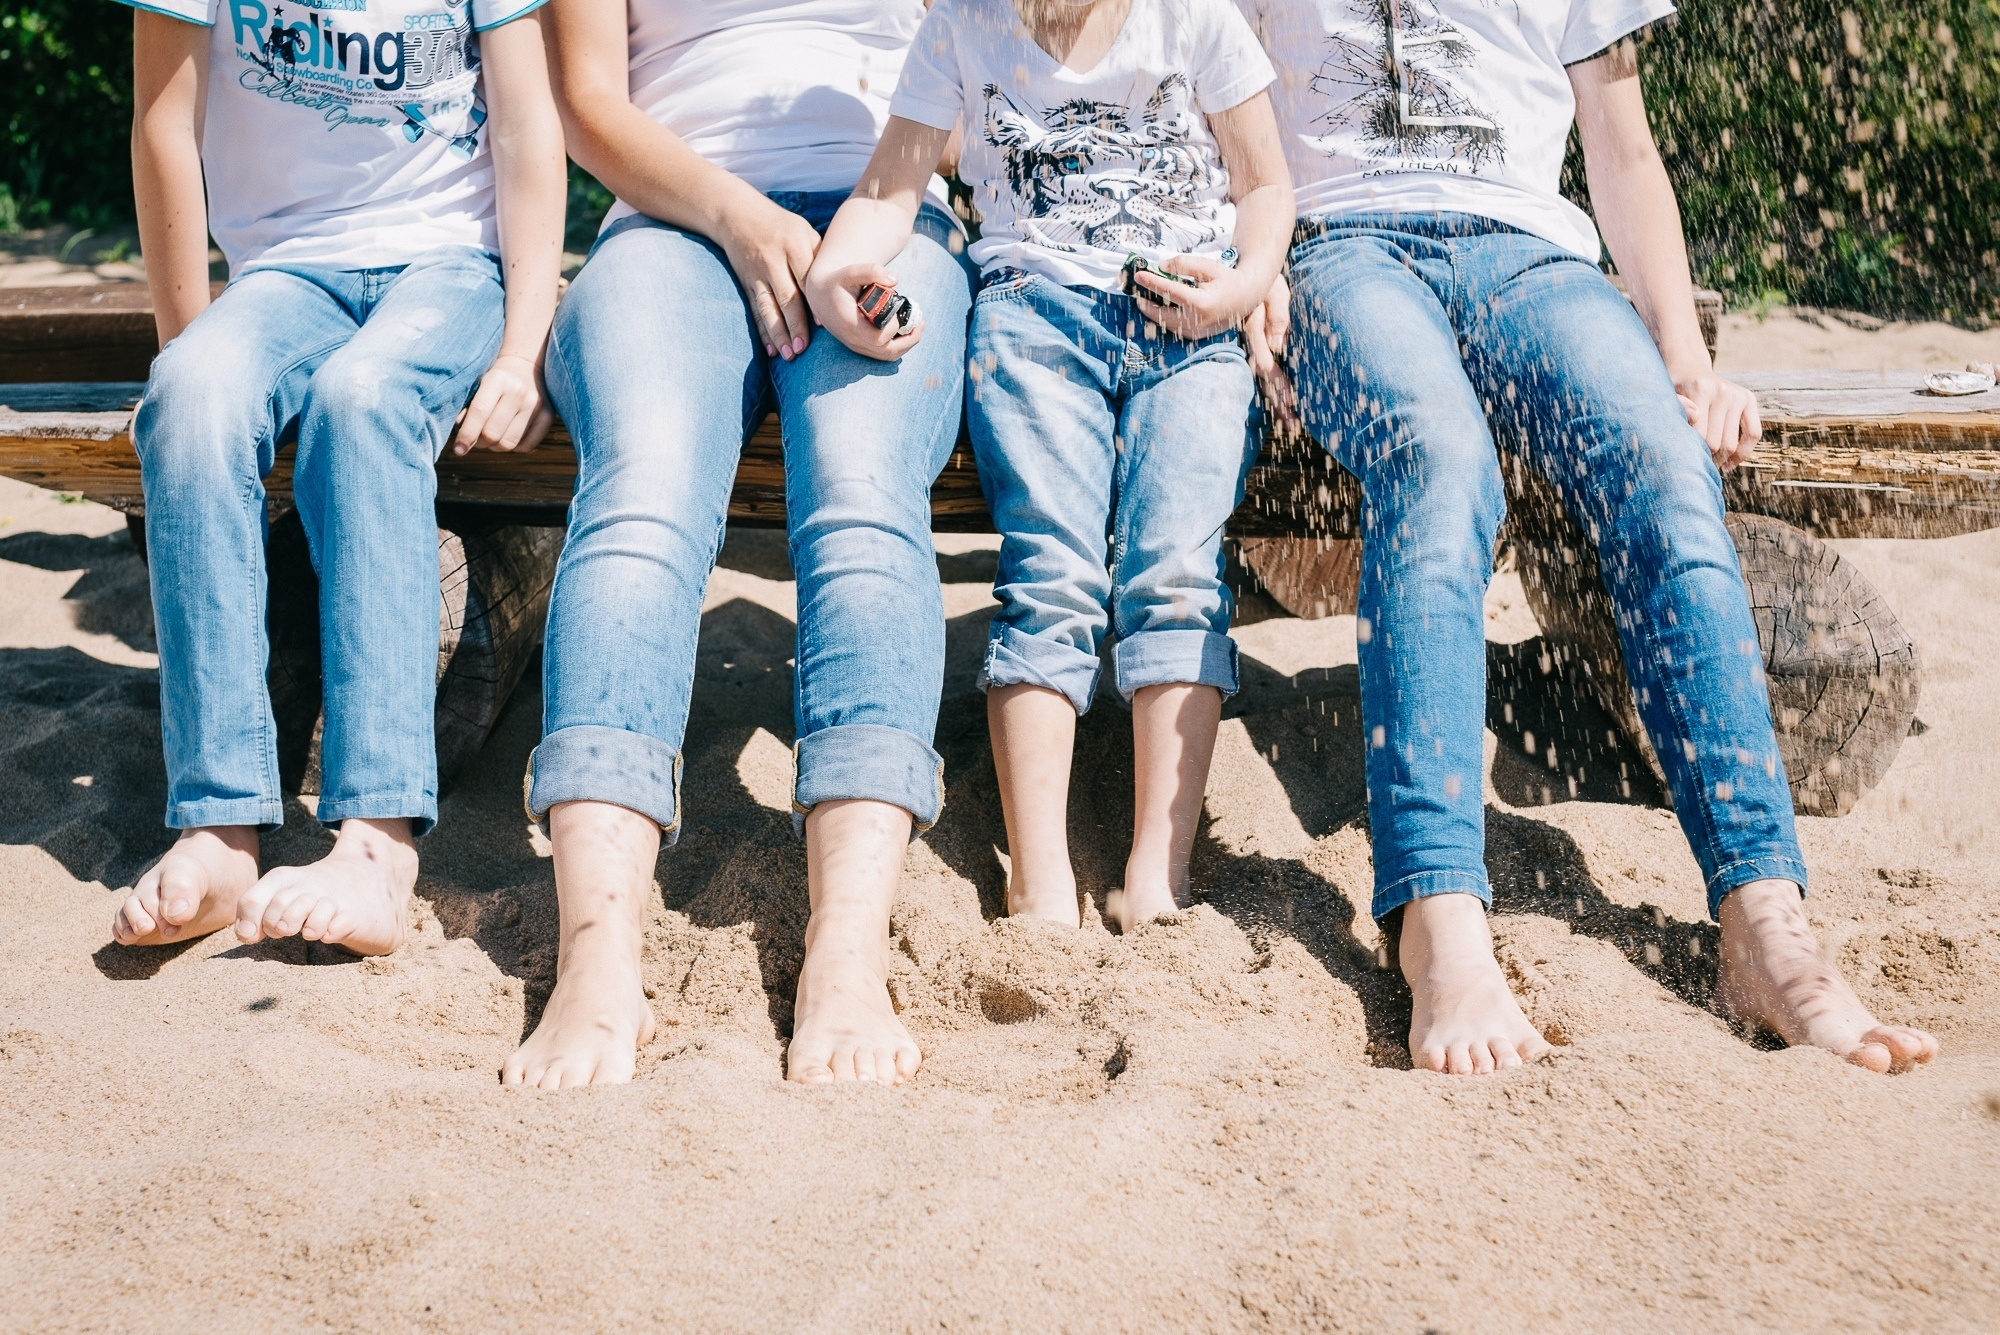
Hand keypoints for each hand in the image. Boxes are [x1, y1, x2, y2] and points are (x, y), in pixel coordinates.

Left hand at [452, 352, 552, 455]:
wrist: (526, 366)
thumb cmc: (494, 380)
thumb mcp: (477, 385)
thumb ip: (466, 408)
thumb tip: (462, 439)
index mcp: (498, 378)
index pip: (479, 412)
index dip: (467, 434)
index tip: (459, 449)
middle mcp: (519, 391)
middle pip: (493, 433)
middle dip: (479, 442)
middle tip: (475, 438)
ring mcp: (536, 404)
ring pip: (508, 443)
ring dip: (495, 446)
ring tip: (492, 436)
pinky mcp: (548, 416)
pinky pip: (525, 446)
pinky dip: (513, 447)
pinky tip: (508, 434)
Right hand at [714, 191, 822, 360]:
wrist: (738, 214)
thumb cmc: (781, 226)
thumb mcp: (804, 232)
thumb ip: (819, 258)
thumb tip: (843, 286)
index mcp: (793, 245)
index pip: (806, 278)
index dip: (814, 303)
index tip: (824, 325)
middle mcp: (774, 260)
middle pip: (786, 297)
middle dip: (795, 325)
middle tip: (804, 349)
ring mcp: (758, 273)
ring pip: (768, 307)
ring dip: (778, 333)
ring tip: (788, 354)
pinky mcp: (746, 282)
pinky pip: (756, 310)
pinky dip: (763, 332)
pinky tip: (770, 350)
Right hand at [801, 263, 923, 361]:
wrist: (821, 295)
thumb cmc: (838, 281)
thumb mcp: (850, 271)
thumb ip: (871, 271)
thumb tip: (894, 281)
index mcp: (850, 324)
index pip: (879, 338)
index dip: (894, 328)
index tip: (899, 312)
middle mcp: (853, 340)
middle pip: (887, 352)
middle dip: (909, 340)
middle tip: (921, 323)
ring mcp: (857, 346)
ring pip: (887, 356)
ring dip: (906, 345)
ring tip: (917, 328)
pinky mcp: (860, 347)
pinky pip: (883, 354)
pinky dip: (898, 347)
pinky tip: (906, 333)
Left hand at [1130, 253, 1261, 340]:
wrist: (1247, 296)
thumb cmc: (1227, 279)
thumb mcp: (1207, 266)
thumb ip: (1183, 264)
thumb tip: (1161, 266)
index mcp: (1201, 303)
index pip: (1169, 291)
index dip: (1151, 282)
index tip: (1138, 276)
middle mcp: (1198, 321)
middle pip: (1162, 314)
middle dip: (1146, 304)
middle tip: (1137, 293)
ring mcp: (1198, 331)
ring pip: (1167, 325)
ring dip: (1154, 313)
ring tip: (1145, 300)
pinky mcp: (1198, 336)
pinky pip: (1176, 329)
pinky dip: (1165, 320)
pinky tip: (1159, 310)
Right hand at [1243, 271, 1300, 435]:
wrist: (1252, 276)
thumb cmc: (1267, 283)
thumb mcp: (1275, 293)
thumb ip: (1278, 316)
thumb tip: (1279, 346)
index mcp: (1256, 334)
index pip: (1268, 366)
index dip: (1280, 386)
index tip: (1292, 403)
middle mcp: (1253, 346)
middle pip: (1265, 381)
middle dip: (1279, 404)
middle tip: (1293, 428)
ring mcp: (1254, 349)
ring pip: (1264, 381)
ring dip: (1277, 403)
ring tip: (1291, 424)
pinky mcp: (1259, 349)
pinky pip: (1266, 372)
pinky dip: (1274, 390)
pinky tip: (1283, 404)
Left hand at [1671, 364, 1762, 469]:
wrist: (1688, 367)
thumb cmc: (1672, 389)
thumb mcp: (1664, 396)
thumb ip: (1675, 407)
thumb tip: (1694, 416)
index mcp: (1700, 389)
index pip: (1698, 434)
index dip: (1690, 453)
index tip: (1682, 464)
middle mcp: (1723, 391)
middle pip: (1716, 442)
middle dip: (1704, 459)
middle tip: (1693, 468)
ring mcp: (1738, 395)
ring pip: (1732, 443)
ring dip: (1720, 460)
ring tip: (1708, 467)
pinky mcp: (1749, 399)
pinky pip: (1754, 433)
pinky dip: (1742, 453)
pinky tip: (1729, 464)